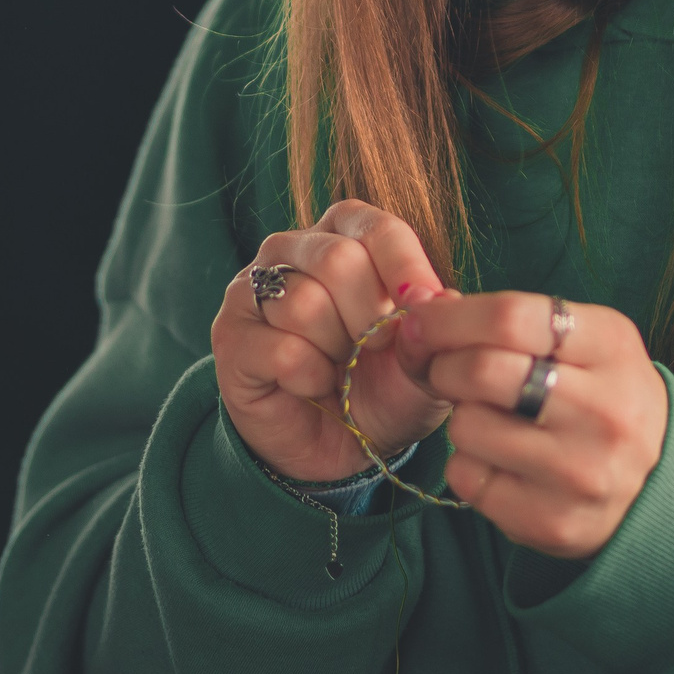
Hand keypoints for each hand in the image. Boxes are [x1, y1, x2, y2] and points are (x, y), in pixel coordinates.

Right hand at [211, 200, 454, 482]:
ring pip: (302, 303)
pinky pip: (281, 350)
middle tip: (375, 349)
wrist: (341, 446)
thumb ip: (434, 325)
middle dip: (369, 317)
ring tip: (337, 367)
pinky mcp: (231, 335)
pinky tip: (313, 386)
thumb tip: (442, 299)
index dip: (406, 268)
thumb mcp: (422, 358)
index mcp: (345, 234)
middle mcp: (292, 248)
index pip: (376, 227)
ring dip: (335, 351)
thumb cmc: (383, 386)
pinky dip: (310, 378)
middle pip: (337, 259)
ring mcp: (251, 289)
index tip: (427, 310)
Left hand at [398, 293, 667, 558]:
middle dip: (443, 364)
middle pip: (480, 370)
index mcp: (612, 347)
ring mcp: (580, 472)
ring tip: (494, 420)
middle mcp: (605, 411)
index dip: (448, 317)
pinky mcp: (553, 521)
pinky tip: (502, 462)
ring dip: (461, 417)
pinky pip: (466, 477)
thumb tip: (423, 309)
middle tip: (446, 370)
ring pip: (466, 425)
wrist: (655, 484)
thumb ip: (512, 321)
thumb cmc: (601, 396)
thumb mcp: (583, 341)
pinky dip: (468, 463)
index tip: (421, 321)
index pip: (510, 317)